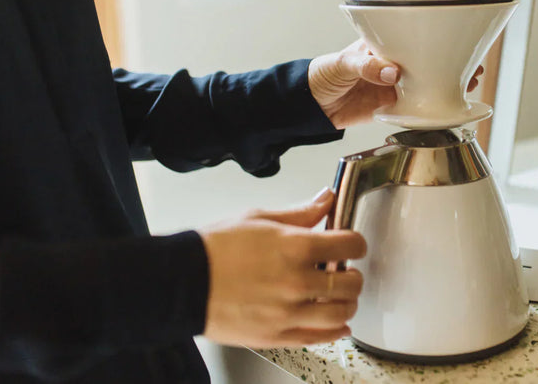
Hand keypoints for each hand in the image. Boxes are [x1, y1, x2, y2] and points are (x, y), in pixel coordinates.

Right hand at [200, 188, 365, 347]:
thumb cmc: (214, 249)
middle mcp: (296, 281)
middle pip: (351, 283)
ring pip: (341, 313)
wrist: (182, 282)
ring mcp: (288, 312)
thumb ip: (299, 213)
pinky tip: (338, 324)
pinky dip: (335, 331)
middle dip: (353, 274)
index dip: (356, 242)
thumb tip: (325, 199)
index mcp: (294, 247)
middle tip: (344, 270)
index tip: (351, 243)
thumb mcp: (259, 218)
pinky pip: (319, 337)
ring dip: (347, 303)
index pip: (350, 245)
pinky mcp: (277, 335)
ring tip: (339, 295)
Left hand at [309, 40, 482, 128]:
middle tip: (473, 66)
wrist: (310, 107)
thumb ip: (365, 66)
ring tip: (469, 85)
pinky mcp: (391, 108)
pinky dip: (431, 109)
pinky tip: (446, 108)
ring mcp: (393, 87)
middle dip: (452, 63)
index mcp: (382, 47)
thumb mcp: (341, 64)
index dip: (437, 40)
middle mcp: (392, 65)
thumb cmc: (321, 75)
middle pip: (428, 63)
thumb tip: (393, 72)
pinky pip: (416, 109)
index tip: (457, 42)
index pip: (414, 39)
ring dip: (447, 86)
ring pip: (427, 85)